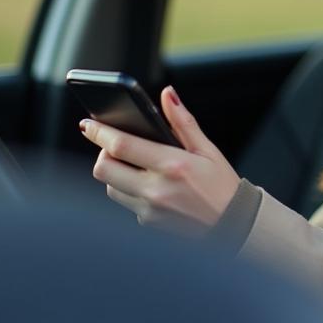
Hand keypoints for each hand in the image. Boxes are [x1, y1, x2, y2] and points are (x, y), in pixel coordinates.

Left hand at [81, 85, 239, 233]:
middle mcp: (157, 190)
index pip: (122, 146)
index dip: (100, 132)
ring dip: (116, 173)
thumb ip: (183, 122)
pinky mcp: (148, 223)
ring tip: (136, 165)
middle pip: (104, 169)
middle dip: (103, 153)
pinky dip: (131, 190)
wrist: (234, 227)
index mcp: (173, 166)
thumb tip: (167, 95)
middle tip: (115, 145)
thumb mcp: (208, 150)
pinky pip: (126, 202)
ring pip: (110, 187)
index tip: (88, 124)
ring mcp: (150, 210)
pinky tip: (151, 186)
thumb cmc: (223, 186)